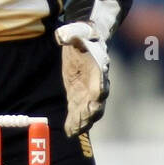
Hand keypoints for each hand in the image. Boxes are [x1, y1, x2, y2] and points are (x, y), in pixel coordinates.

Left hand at [55, 0, 120, 136]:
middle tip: (85, 120)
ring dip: (83, 121)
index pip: (101, 80)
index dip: (99, 89)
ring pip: (89, 111)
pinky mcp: (79, 97)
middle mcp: (97, 82)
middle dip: (91, 111)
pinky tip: (69, 132)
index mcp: (98, 67)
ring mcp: (89, 92)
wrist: (84, 41)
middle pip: (97, 100)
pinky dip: (74, 122)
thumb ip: (70, 34)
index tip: (97, 98)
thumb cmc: (81, 35)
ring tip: (75, 131)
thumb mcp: (75, 32)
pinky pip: (78, 112)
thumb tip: (62, 36)